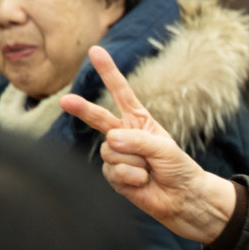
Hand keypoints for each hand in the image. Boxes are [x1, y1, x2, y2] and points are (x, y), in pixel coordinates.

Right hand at [60, 46, 236, 243]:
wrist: (183, 199)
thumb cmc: (179, 169)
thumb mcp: (165, 149)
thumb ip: (138, 142)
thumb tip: (110, 140)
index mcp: (140, 122)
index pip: (122, 94)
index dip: (109, 72)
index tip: (95, 50)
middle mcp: (125, 136)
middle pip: (99, 119)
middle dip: (83, 110)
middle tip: (65, 100)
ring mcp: (117, 156)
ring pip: (111, 152)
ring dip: (134, 163)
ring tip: (149, 171)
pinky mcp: (113, 176)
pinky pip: (114, 172)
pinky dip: (132, 178)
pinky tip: (143, 183)